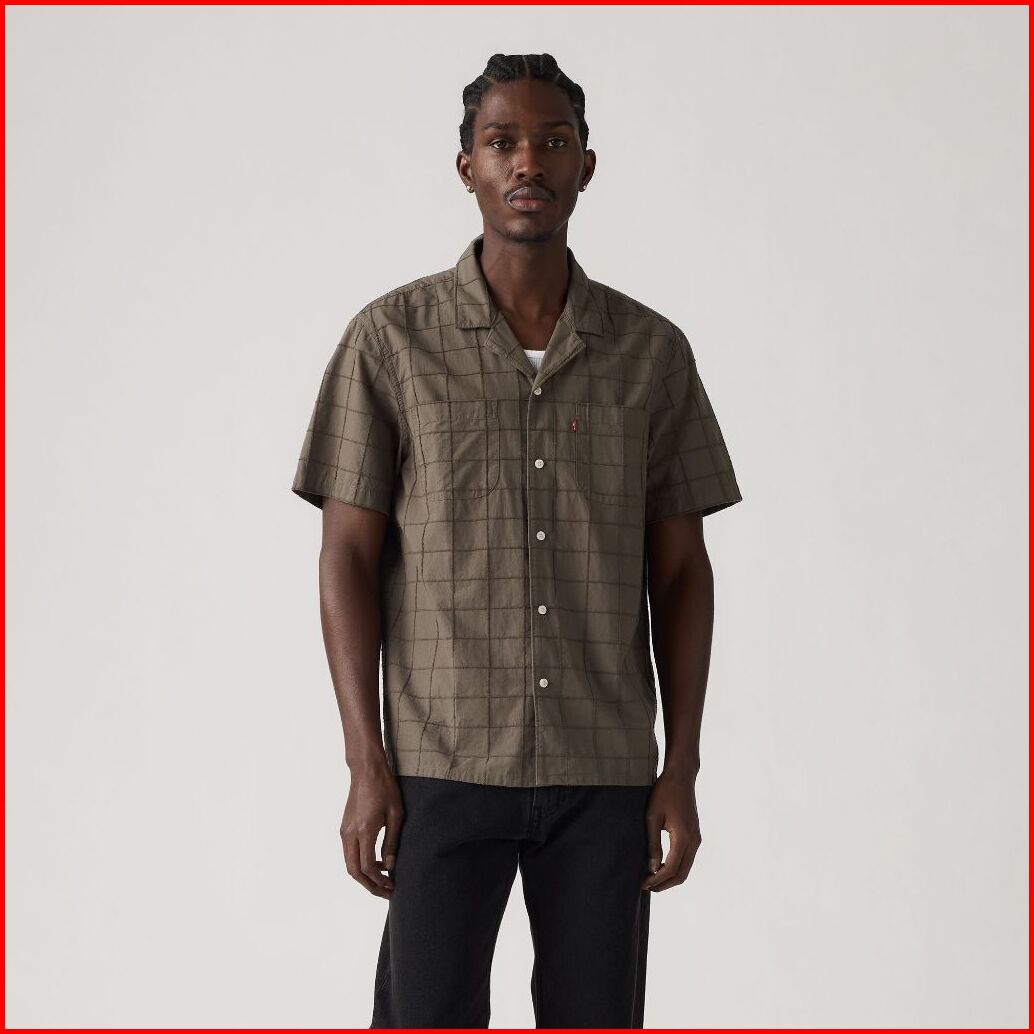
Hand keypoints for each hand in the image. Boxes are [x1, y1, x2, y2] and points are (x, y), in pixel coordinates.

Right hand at [341, 763, 403, 898]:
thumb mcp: (396, 814)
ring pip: (349, 864)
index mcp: (364, 830)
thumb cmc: (385, 789)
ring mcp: (344, 831)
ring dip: (365, 876)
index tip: (392, 885)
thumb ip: (392, 842)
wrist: (366, 770)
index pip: (367, 866)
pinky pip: (349, 853)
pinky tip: (377, 862)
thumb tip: (390, 867)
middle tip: (386, 892)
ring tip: (384, 880)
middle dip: (370, 885)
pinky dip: (360, 863)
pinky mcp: (344, 827)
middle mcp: (349, 833)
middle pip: (354, 871)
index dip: (379, 881)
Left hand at [641, 770, 701, 891]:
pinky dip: (675, 868)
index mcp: (683, 837)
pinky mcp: (694, 836)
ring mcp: (696, 839)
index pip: (671, 868)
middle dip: (664, 884)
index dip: (657, 880)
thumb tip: (652, 868)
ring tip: (651, 879)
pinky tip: (660, 867)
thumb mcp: (652, 817)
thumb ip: (653, 844)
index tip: (642, 884)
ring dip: (670, 877)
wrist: (681, 777)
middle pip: (682, 874)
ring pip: (685, 868)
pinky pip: (687, 859)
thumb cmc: (664, 793)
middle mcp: (694, 841)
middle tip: (646, 887)